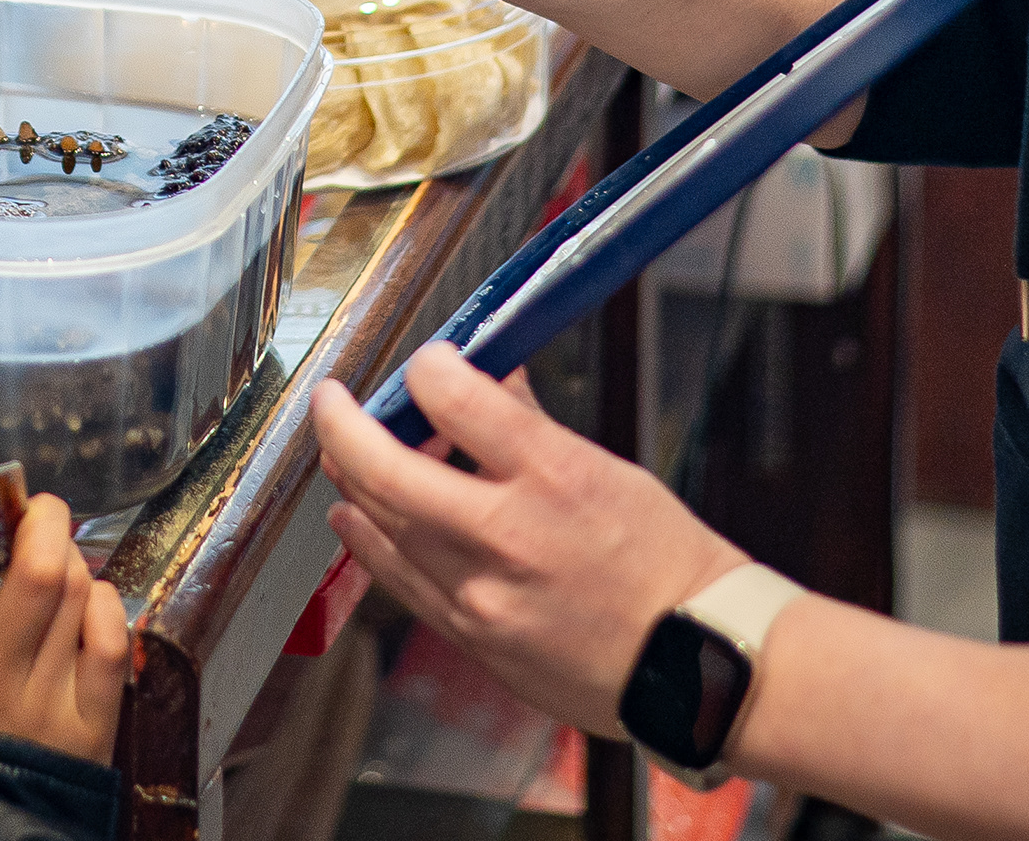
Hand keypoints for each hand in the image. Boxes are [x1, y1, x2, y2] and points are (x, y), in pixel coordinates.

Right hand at [0, 462, 130, 763]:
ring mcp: (47, 707)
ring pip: (75, 594)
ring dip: (71, 556)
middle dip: (42, 522)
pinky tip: (88, 599)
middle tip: (37, 509)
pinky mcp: (90, 727)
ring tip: (58, 555)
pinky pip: (110, 639)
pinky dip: (103, 601)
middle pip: (33, 578)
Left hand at [312, 345, 742, 733]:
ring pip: (380, 524)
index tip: (426, 364)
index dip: (428, 366)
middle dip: (342, 421)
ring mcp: (482, 595)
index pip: (455, 396)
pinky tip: (357, 514)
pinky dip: (369, 538)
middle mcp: (508, 535)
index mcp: (554, 477)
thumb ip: (530, 423)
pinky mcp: (472, 638)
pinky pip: (397, 580)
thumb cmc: (666, 564)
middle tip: (331, 400)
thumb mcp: (608, 468)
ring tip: (342, 451)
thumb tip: (485, 377)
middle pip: (386, 466)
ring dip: (350, 478)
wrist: (697, 664)